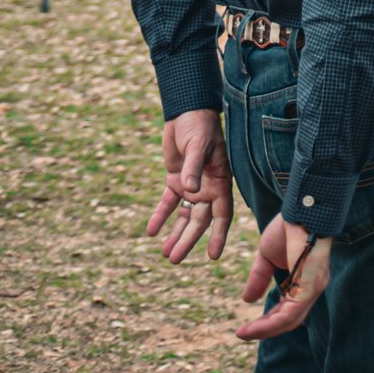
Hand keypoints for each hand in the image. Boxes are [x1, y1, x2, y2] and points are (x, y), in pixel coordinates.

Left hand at [145, 109, 232, 264]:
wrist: (186, 113)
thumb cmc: (199, 127)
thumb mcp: (198, 146)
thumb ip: (194, 168)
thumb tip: (189, 190)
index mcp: (221, 182)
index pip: (222, 215)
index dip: (218, 235)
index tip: (212, 256)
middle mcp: (208, 188)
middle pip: (199, 221)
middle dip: (187, 241)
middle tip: (174, 260)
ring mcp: (191, 186)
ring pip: (184, 217)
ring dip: (175, 234)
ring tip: (165, 254)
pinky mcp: (175, 180)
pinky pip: (167, 203)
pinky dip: (159, 216)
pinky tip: (151, 231)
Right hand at [237, 216, 330, 341]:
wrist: (298, 211)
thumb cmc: (288, 228)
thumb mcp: (267, 257)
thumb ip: (259, 277)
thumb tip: (247, 300)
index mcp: (303, 280)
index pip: (288, 309)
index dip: (267, 320)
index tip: (246, 327)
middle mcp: (311, 287)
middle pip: (289, 319)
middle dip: (265, 329)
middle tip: (243, 334)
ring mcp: (313, 288)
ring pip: (289, 321)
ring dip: (265, 330)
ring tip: (243, 334)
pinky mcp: (310, 287)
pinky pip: (290, 314)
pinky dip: (270, 324)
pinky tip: (254, 328)